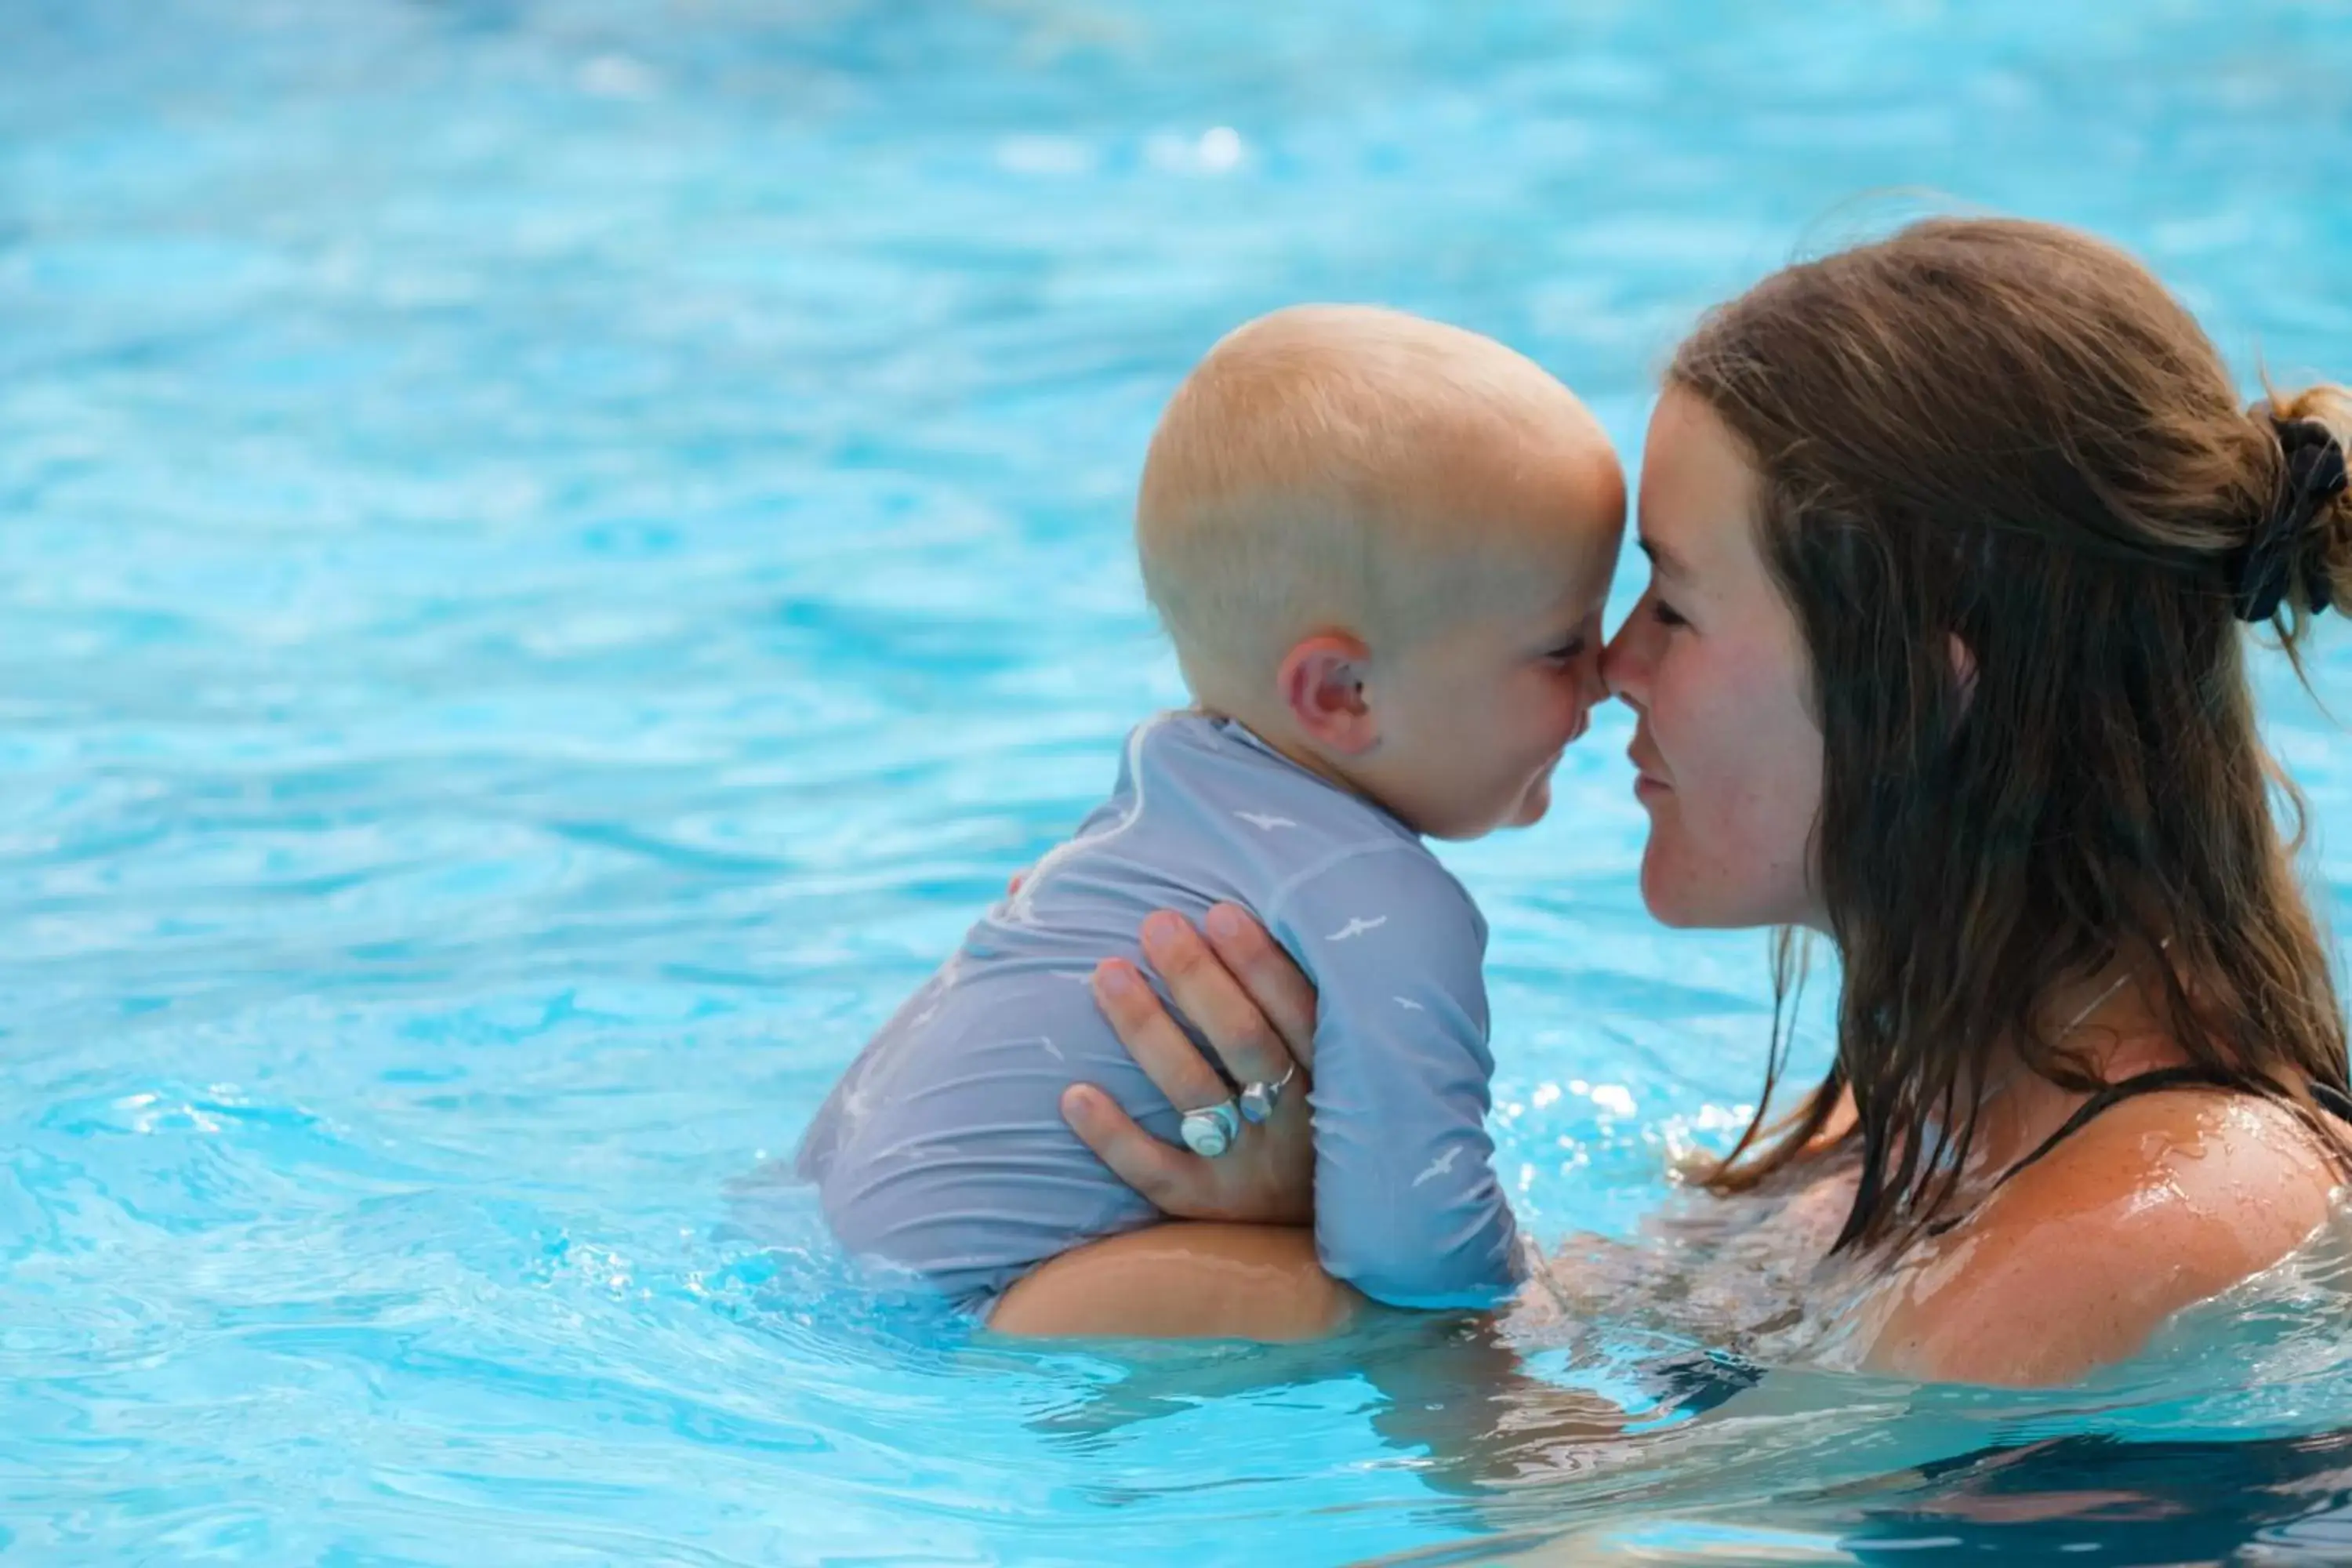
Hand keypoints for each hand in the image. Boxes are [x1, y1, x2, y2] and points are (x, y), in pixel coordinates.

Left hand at [1063, 903, 1319, 1224]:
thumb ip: (1285, 984)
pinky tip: (1073, 1095)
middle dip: (1198, 979)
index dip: (1262, 963)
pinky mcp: (1208, 1206)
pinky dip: (1113, 1135)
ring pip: (1196, 1094)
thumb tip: (1211, 906)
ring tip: (1106, 974)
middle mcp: (1297, 1122)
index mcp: (1333, 1074)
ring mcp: (1252, 1168)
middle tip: (1154, 924)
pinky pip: (1156, 1172)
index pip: (1302, 1012)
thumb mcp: (1319, 1052)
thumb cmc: (1302, 1101)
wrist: (1318, 1227)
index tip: (1218, 911)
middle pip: (1246, 1043)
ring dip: (1148, 1029)